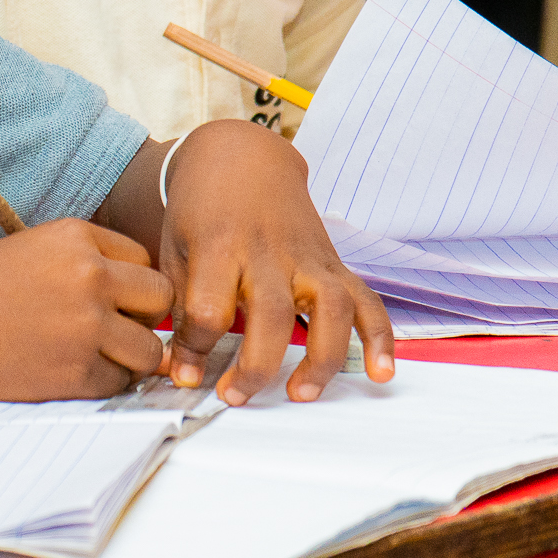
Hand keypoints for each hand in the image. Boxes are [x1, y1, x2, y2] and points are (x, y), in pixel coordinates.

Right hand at [0, 220, 172, 400]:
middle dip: (143, 317)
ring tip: (94, 354)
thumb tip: (136, 296)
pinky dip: (102, 382)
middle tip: (114, 328)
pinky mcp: (77, 371)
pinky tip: (69, 370)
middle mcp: (90, 277)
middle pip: (160, 300)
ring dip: (130, 356)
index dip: (130, 285)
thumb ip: (85, 263)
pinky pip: (119, 382)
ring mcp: (88, 326)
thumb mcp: (32, 249)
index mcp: (77, 238)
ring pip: (150, 350)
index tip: (111, 299)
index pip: (143, 261)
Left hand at [156, 119, 391, 404]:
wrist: (240, 160)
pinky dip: (379, 336)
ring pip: (329, 307)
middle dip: (255, 365)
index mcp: (219, 246)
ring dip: (321, 356)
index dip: (194, 349)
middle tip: (235, 397)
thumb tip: (179, 370)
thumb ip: (180, 308)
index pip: (209, 309)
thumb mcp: (175, 250)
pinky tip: (381, 372)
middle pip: (271, 315)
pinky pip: (367, 300)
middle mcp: (268, 252)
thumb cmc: (201, 211)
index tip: (186, 374)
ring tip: (302, 393)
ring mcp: (308, 257)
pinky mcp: (334, 263)